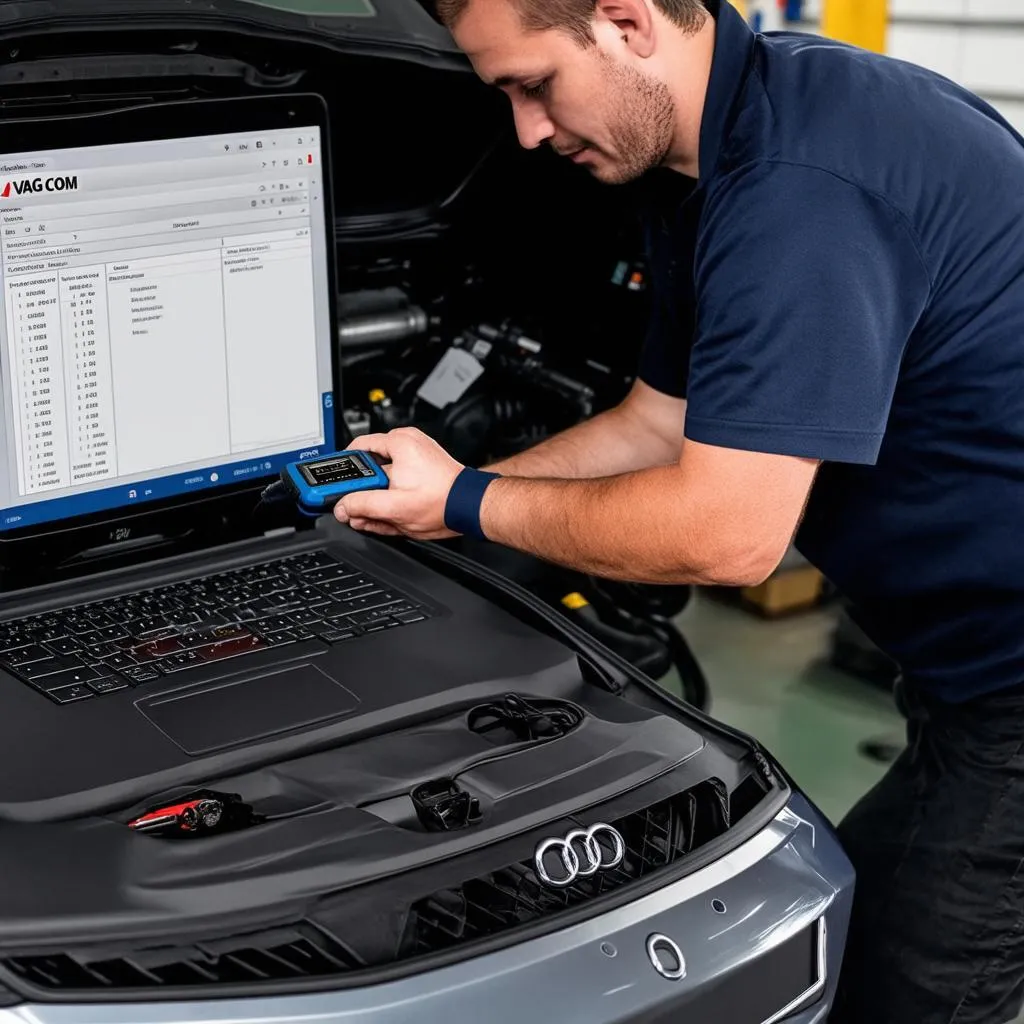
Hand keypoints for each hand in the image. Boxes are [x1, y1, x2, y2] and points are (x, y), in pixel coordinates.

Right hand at [334, 427, 464, 539]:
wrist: (469, 507)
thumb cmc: (443, 501)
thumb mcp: (394, 507)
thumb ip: (362, 505)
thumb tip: (343, 507)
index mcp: (399, 443)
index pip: (357, 448)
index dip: (344, 471)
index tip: (336, 486)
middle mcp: (407, 444)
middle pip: (370, 467)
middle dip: (363, 493)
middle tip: (358, 510)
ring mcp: (416, 456)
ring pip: (383, 478)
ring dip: (377, 499)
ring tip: (379, 516)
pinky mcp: (422, 469)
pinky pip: (397, 481)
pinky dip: (391, 498)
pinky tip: (390, 515)